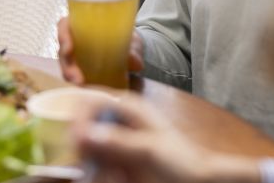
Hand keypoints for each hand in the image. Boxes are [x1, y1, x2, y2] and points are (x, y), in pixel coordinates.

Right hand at [57, 18, 144, 84]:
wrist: (132, 50)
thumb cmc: (127, 39)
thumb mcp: (132, 41)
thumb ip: (134, 51)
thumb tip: (135, 63)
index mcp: (81, 24)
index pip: (64, 26)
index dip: (63, 36)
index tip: (69, 49)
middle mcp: (75, 39)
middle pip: (63, 51)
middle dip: (67, 65)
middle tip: (77, 78)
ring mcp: (76, 56)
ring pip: (66, 66)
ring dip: (70, 77)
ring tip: (80, 86)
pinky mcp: (80, 70)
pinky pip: (73, 76)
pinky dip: (77, 83)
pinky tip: (84, 91)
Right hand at [72, 94, 261, 182]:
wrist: (196, 182)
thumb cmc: (181, 161)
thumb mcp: (149, 150)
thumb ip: (117, 141)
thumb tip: (84, 133)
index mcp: (127, 106)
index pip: (89, 99)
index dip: (77, 117)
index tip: (76, 140)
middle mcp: (116, 120)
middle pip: (83, 127)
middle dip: (87, 151)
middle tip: (97, 166)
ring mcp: (114, 142)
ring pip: (86, 151)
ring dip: (95, 168)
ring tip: (118, 177)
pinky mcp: (114, 161)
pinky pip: (94, 167)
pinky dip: (101, 176)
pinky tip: (119, 180)